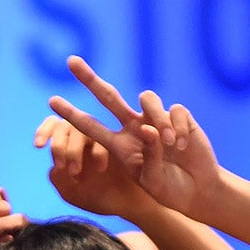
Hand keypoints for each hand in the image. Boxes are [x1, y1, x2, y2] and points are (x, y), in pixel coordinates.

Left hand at [47, 55, 224, 218]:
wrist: (197, 189)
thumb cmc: (169, 188)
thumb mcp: (152, 179)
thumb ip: (148, 156)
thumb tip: (147, 128)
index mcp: (119, 145)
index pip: (91, 127)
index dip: (72, 115)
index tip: (52, 101)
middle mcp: (133, 127)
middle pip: (108, 96)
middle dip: (89, 79)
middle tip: (71, 61)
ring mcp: (155, 120)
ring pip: (147, 98)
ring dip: (158, 119)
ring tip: (170, 144)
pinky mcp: (178, 116)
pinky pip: (174, 110)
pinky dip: (178, 127)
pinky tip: (183, 145)